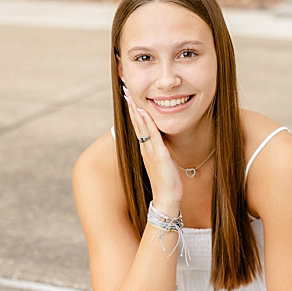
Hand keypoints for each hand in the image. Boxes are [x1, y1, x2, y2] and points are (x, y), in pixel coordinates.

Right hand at [123, 89, 182, 212]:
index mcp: (146, 149)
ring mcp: (150, 151)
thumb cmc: (166, 182)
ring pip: (142, 127)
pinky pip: (153, 136)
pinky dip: (148, 123)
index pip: (138, 126)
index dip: (134, 112)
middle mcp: (145, 148)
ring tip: (130, 97)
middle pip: (136, 123)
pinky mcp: (159, 155)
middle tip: (125, 91)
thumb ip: (159, 151)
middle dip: (131, 107)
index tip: (129, 98)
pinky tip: (145, 113)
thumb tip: (160, 143)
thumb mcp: (161, 162)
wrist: (166, 198)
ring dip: (136, 111)